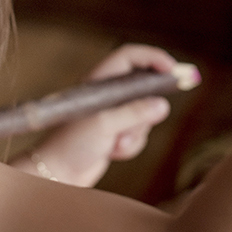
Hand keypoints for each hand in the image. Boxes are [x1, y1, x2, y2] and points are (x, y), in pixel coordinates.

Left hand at [15, 44, 177, 187]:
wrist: (58, 174)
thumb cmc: (72, 144)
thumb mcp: (105, 125)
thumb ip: (135, 113)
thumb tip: (162, 105)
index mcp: (98, 81)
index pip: (129, 57)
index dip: (153, 58)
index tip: (173, 70)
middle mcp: (107, 94)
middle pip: (143, 85)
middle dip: (148, 104)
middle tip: (158, 112)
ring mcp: (112, 113)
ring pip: (144, 114)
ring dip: (136, 132)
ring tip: (116, 143)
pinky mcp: (116, 133)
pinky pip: (138, 134)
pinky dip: (131, 145)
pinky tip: (112, 153)